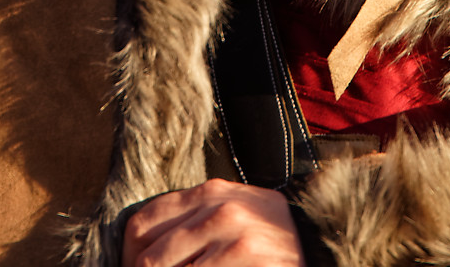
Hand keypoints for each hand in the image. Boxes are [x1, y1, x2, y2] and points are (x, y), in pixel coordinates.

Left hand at [121, 179, 303, 266]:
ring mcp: (236, 236)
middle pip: (149, 256)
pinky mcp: (248, 258)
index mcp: (209, 192)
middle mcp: (219, 209)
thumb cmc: (268, 237)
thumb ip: (191, 220)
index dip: (129, 254)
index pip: (141, 224)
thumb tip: (137, 251)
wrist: (321, 243)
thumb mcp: (230, 214)